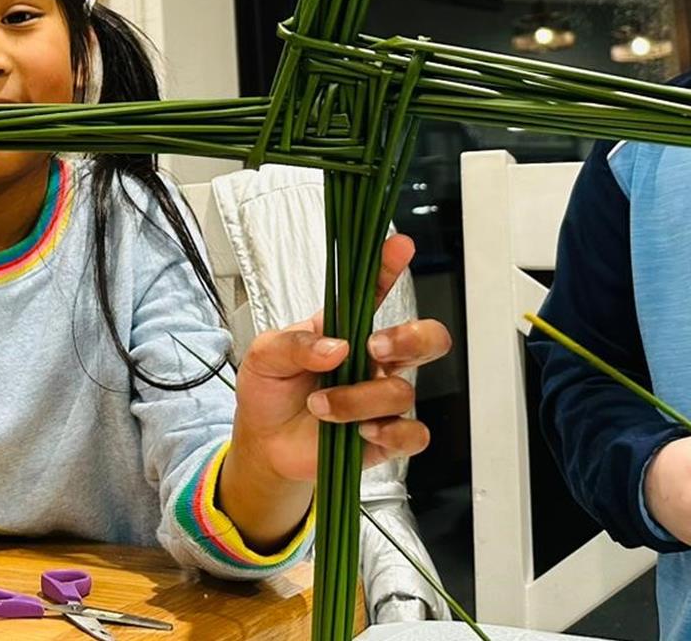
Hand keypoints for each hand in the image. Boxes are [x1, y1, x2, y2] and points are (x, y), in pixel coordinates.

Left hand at [230, 234, 452, 483]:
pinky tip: (362, 431)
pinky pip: (413, 433)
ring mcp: (381, 399)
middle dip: (410, 338)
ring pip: (402, 391)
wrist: (264, 445)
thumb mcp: (264, 356)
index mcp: (346, 330)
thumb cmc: (269, 392)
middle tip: (373, 348)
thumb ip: (294, 342)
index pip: (375, 292)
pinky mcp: (385, 436)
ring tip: (321, 406)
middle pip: (426, 339)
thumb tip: (335, 346)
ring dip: (358, 399)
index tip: (398, 247)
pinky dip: (391, 432)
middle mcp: (373, 361)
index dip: (389, 267)